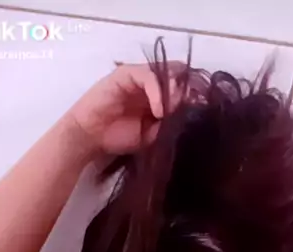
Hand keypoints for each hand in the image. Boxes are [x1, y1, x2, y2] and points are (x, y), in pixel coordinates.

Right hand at [65, 62, 184, 159]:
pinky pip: (149, 76)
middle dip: (188, 90)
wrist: (89, 138)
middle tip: (193, 108)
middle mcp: (151, 84)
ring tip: (176, 110)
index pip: (183, 88)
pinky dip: (158, 92)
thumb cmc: (117, 137)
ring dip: (175, 91)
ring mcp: (138, 77)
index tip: (202, 112)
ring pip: (166, 72)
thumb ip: (168, 126)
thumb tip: (189, 118)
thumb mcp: (151, 136)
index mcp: (160, 97)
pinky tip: (159, 110)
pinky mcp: (126, 74)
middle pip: (178, 75)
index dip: (194, 97)